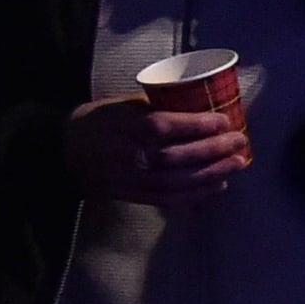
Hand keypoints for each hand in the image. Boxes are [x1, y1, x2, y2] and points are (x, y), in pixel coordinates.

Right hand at [63, 96, 249, 206]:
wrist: (64, 151)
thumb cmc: (102, 121)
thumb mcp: (124, 105)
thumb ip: (158, 107)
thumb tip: (203, 104)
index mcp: (123, 126)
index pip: (162, 126)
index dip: (196, 125)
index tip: (225, 121)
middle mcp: (125, 155)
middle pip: (173, 156)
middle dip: (212, 150)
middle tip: (240, 142)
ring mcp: (128, 179)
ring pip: (174, 181)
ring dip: (211, 174)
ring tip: (238, 163)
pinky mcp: (131, 195)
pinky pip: (167, 199)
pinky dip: (196, 194)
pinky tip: (219, 185)